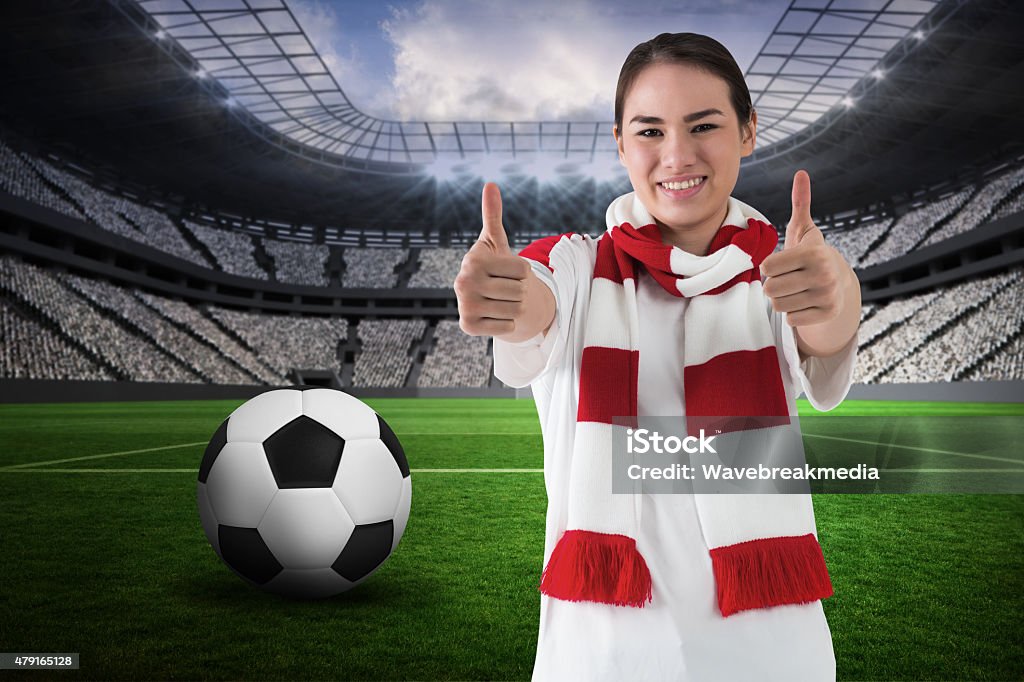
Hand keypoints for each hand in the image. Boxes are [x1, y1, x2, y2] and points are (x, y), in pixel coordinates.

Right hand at [455, 182, 532, 336]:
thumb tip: (490, 184)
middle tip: (504, 288)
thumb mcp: (495, 241)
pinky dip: (506, 323)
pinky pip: (508, 326)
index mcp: (473, 259)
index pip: (524, 269)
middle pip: (521, 290)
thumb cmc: (493, 266)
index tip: (506, 270)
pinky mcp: (468, 326)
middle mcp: (462, 282)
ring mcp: (464, 305)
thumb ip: (493, 214)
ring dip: (514, 307)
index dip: (523, 270)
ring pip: (516, 310)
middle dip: (520, 291)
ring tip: (500, 300)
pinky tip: (493, 315)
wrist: (482, 297)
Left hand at [761, 170, 848, 326]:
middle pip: (770, 289)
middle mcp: (823, 275)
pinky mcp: (827, 314)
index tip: (781, 264)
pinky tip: (805, 302)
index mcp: (813, 253)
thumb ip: (800, 203)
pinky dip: (794, 313)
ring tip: (796, 290)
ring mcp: (827, 296)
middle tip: (788, 278)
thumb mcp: (804, 230)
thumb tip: (801, 173)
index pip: (767, 267)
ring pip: (778, 305)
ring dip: (782, 299)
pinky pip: (791, 319)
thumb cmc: (810, 254)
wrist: (839, 283)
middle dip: (774, 285)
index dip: (769, 267)